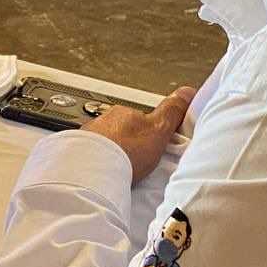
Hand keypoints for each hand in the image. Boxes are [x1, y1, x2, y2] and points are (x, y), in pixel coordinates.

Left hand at [81, 85, 195, 183]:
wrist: (92, 171)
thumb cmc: (124, 150)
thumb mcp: (158, 129)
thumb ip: (172, 111)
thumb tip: (187, 92)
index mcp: (124, 112)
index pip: (141, 118)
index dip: (150, 133)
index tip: (153, 146)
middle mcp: (104, 120)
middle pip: (122, 130)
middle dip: (130, 143)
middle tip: (139, 162)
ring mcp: (89, 136)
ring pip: (106, 142)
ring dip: (113, 152)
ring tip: (123, 171)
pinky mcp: (79, 153)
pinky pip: (92, 155)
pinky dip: (99, 162)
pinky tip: (106, 174)